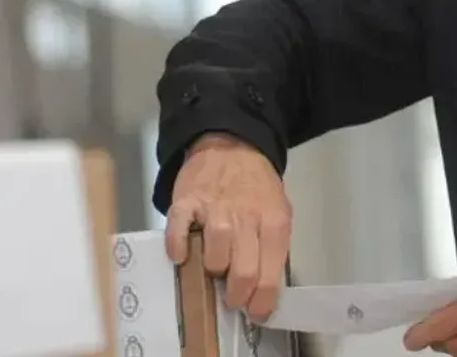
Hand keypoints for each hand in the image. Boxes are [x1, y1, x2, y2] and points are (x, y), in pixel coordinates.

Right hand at [164, 133, 291, 320]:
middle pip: (243, 272)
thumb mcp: (277, 211)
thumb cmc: (256, 186)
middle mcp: (246, 217)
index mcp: (274, 221)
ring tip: (214, 266)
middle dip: (237, 295)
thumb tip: (263, 288)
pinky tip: (183, 254)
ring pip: (214, 257)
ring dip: (213, 269)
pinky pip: (178, 233)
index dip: (262, 301)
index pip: (270, 274)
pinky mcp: (186, 202)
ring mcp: (214, 209)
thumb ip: (272, 246)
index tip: (256, 312)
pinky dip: (179, 248)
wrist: (233, 143)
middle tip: (233, 298)